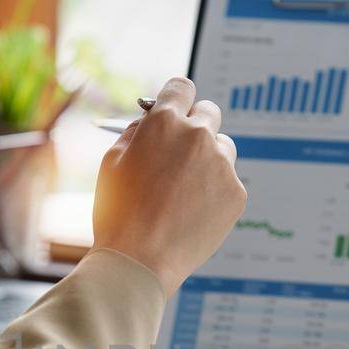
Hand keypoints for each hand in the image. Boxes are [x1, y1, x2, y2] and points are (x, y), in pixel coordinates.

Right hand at [91, 77, 245, 292]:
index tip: (175, 109)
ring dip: (208, 158)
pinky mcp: (236, 193)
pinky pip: (228, 181)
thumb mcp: (112, 162)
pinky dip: (215, 191)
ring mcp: (221, 164)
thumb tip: (151, 121)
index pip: (181, 87)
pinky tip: (193, 212)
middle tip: (181, 150)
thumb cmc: (118, 213)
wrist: (139, 261)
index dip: (176, 98)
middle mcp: (198, 135)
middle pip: (209, 112)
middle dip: (196, 125)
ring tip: (184, 190)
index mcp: (164, 121)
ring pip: (223, 147)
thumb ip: (136, 133)